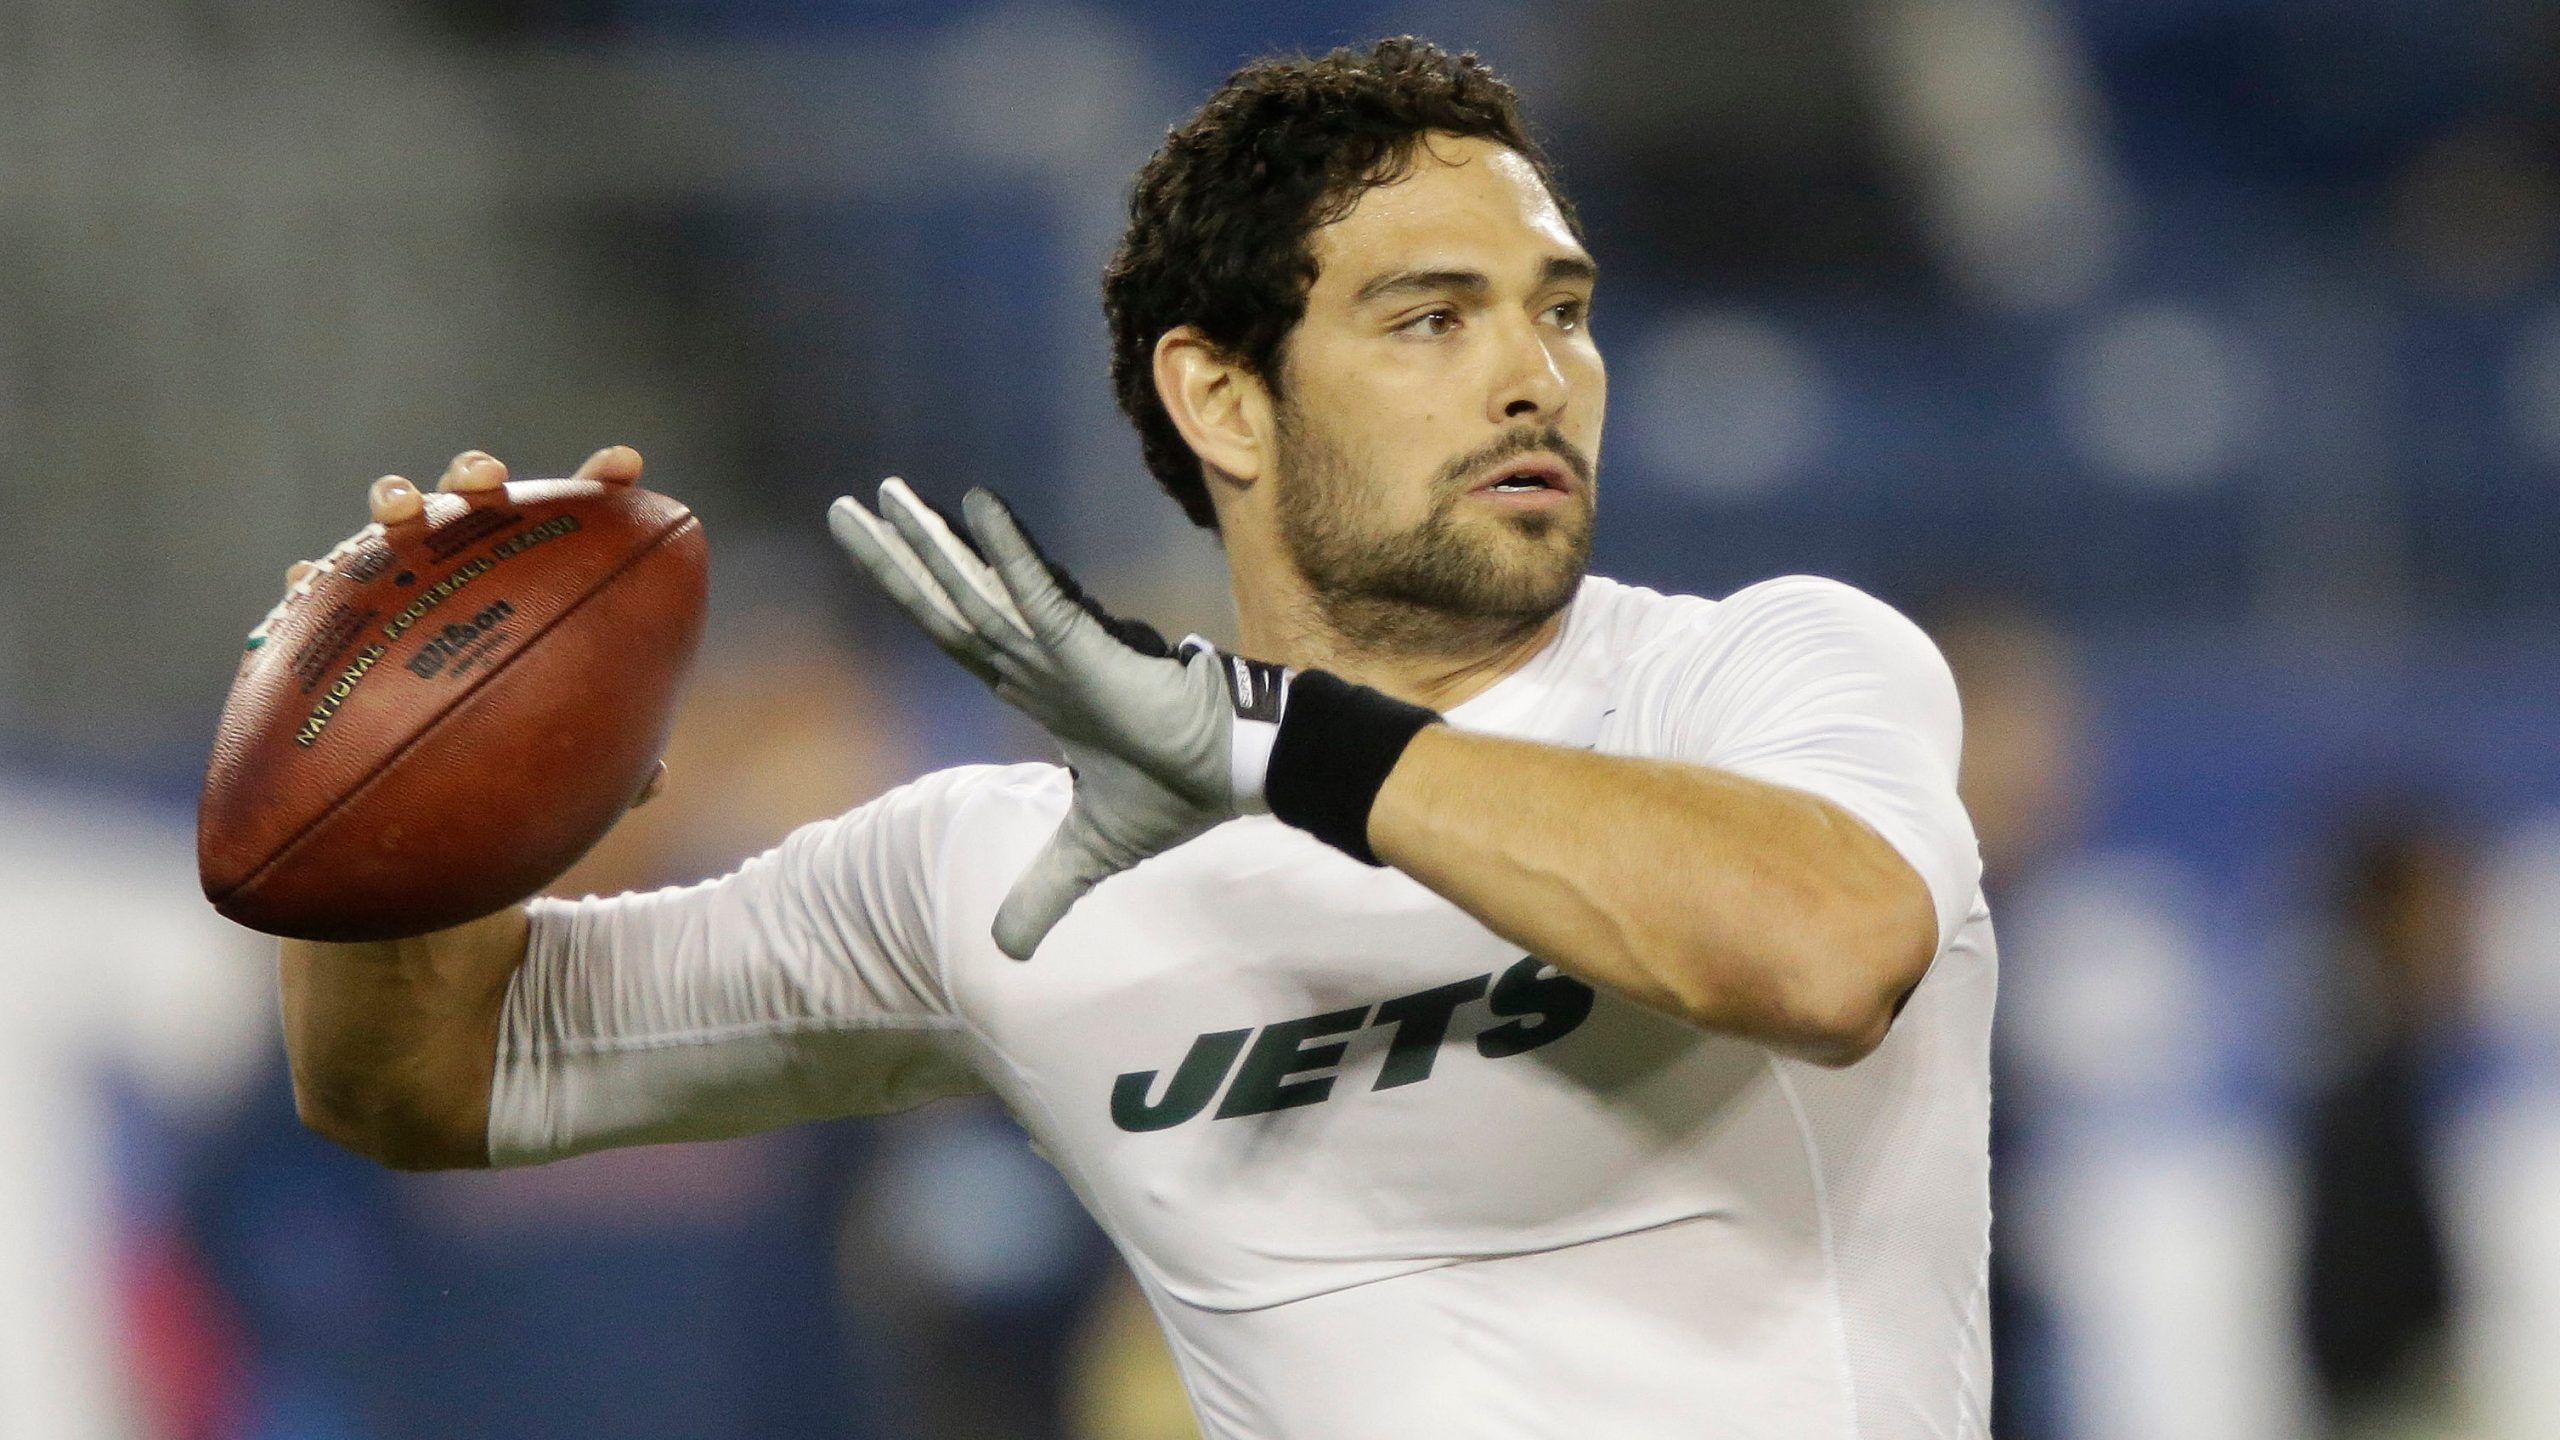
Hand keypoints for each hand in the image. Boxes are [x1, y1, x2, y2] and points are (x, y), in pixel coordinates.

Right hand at [261, 445, 665, 807]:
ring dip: (395, 499)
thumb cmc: (515, 757)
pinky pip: (320, 589)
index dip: (601, 485)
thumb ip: (610, 764)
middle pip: (475, 498)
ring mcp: (404, 577)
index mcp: (536, 577)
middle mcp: (469, 561)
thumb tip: (653, 783)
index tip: (625, 465)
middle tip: (486, 481)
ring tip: (398, 508)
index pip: (578, 520)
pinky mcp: (341, 611)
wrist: (424, 782)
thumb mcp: (568, 764)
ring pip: (397, 521)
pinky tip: (305, 580)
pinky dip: (313, 579)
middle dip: (478, 474)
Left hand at [830, 481, 1254, 958]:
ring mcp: (1057, 648)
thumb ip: (1042, 892)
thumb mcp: (1087, 853)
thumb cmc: (1174, 791)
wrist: (1234, 773)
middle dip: (894, 556)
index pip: (952, 632)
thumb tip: (1005, 953)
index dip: (909, 594)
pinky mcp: (1089, 647)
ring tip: (884, 494)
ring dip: (931, 544)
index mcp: (1031, 685)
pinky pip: (1039, 591)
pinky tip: (975, 504)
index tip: (872, 550)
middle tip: (845, 509)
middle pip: (946, 601)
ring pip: (976, 591)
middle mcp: (1034, 656)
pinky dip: (1006, 552)